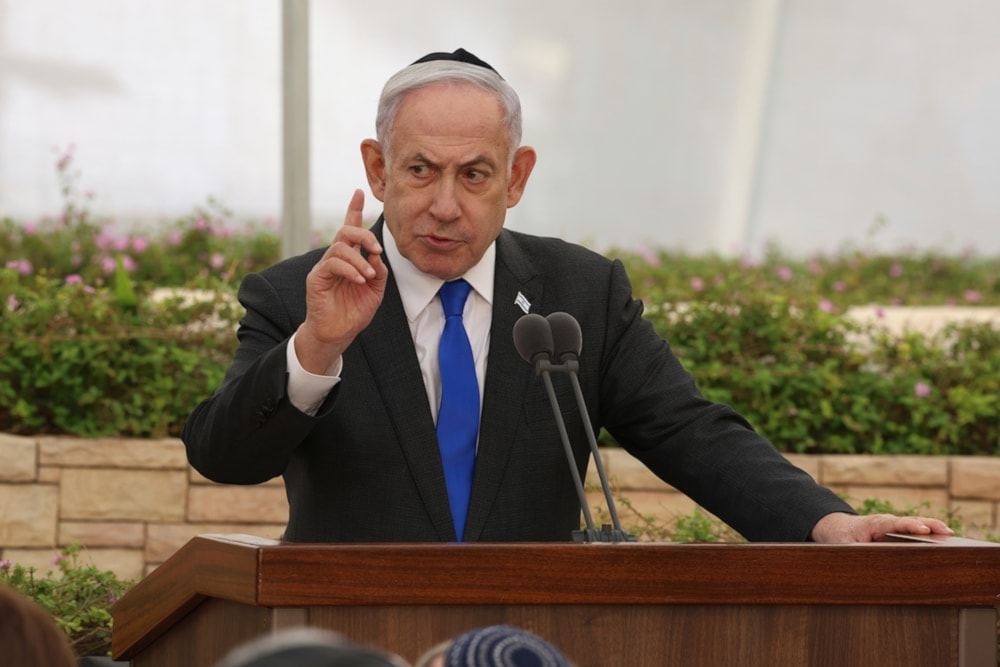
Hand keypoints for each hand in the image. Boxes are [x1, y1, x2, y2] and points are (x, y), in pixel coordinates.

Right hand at [295, 189, 387, 373]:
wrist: (338, 334)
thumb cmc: (354, 312)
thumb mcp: (375, 291)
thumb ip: (378, 271)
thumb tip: (376, 254)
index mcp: (350, 259)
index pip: (350, 228)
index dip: (354, 209)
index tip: (359, 192)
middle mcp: (335, 259)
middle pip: (345, 231)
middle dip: (364, 234)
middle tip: (378, 249)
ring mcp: (324, 267)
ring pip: (340, 247)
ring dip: (359, 259)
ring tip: (368, 275)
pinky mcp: (316, 278)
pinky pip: (332, 264)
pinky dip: (349, 269)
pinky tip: (359, 280)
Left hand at [810, 512, 953, 542]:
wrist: (837, 526)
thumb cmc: (841, 537)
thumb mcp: (843, 546)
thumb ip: (854, 553)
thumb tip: (864, 567)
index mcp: (874, 524)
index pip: (894, 524)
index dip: (909, 526)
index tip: (923, 529)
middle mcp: (887, 521)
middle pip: (910, 521)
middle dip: (928, 525)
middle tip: (947, 531)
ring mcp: (894, 524)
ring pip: (915, 523)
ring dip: (933, 527)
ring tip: (950, 534)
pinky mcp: (897, 530)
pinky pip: (915, 529)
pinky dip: (929, 531)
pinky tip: (943, 538)